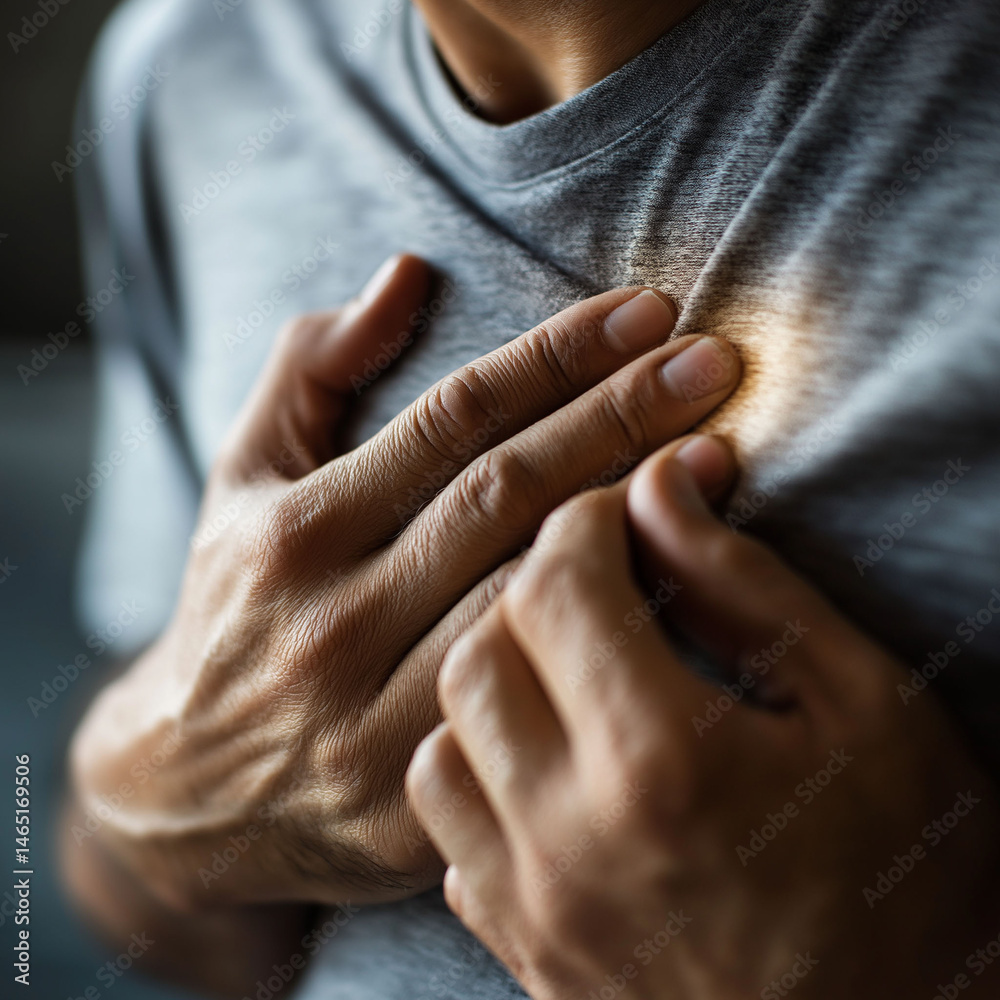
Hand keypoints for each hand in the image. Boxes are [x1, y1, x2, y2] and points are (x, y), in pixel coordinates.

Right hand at [68, 255, 741, 911]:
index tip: (647, 311)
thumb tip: (407, 272)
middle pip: (506, 497)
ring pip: (526, 602)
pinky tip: (672, 592)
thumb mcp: (242, 480)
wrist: (188, 793)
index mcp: (296, 531)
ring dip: (631, 527)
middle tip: (716, 363)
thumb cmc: (232, 608)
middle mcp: (331, 622)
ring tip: (718, 462)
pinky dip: (598, 645)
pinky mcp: (410, 806)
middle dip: (624, 418)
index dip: (558, 356)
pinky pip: (525, 710)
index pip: (454, 419)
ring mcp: (371, 721)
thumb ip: (311, 370)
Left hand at [407, 435, 999, 998]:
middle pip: (480, 651)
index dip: (587, 522)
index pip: (555, 585)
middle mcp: (570, 839)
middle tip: (603, 584)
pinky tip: (550, 763)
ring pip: (442, 740)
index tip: (628, 512)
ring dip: (495, 682)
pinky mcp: (523, 951)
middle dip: (534, 591)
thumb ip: (744, 584)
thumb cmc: (910, 879)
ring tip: (571, 673)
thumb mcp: (865, 704)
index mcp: (664, 762)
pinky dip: (481, 773)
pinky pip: (447, 834)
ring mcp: (534, 906)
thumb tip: (662, 485)